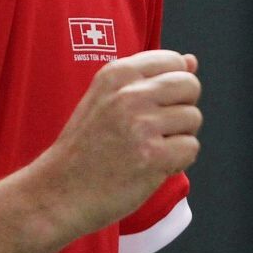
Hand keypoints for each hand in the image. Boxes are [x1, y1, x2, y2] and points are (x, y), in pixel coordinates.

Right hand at [32, 49, 201, 240]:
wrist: (59, 191)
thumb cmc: (86, 146)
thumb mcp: (107, 98)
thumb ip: (150, 78)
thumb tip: (192, 60)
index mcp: (117, 74)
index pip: (174, 61)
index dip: (174, 86)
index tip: (153, 106)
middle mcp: (129, 94)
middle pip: (190, 86)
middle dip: (182, 109)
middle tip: (156, 131)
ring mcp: (141, 124)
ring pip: (193, 118)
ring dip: (179, 138)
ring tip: (148, 150)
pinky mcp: (152, 156)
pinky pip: (191, 148)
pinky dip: (177, 162)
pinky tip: (152, 167)